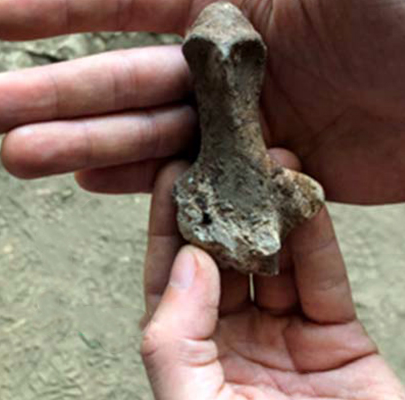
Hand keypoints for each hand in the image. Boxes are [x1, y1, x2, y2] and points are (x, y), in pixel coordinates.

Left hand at [141, 155, 404, 398]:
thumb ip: (176, 338)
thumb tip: (187, 261)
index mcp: (185, 360)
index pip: (170, 280)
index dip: (170, 225)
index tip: (170, 172)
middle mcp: (230, 346)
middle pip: (222, 260)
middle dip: (222, 206)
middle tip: (221, 150)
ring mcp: (285, 343)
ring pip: (274, 262)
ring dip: (270, 211)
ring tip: (267, 158)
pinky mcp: (341, 347)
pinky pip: (323, 282)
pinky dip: (317, 240)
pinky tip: (306, 197)